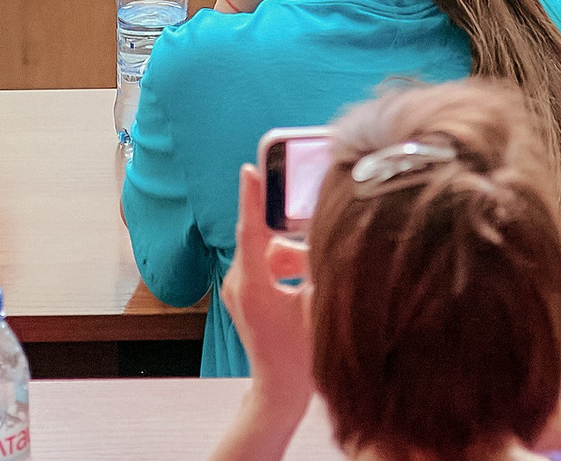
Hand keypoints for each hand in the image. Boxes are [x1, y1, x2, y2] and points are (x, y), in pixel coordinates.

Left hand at [220, 166, 315, 435]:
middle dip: (293, 240)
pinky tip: (305, 284)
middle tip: (315, 236)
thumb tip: (324, 236)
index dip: (252, 199)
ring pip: (268, 254)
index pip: (250, 231)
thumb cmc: (302, 354)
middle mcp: (237, 284)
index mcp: (252, 286)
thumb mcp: (317, 305)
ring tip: (314, 278)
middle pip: (266, 241)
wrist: (280, 390)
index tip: (251, 170)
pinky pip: (264, 267)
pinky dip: (284, 268)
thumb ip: (317, 268)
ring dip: (292, 258)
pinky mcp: (242, 295)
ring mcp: (236, 291)